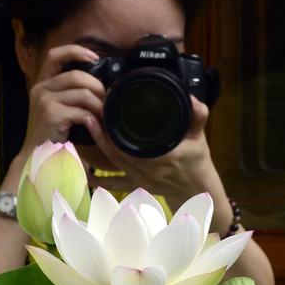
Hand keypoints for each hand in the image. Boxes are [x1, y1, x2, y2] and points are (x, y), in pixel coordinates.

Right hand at [19, 44, 104, 161]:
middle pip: (77, 75)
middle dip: (97, 86)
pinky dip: (93, 119)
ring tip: (103, 115)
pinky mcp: (51, 114)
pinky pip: (81, 111)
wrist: (37, 156)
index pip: (54, 55)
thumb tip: (99, 83)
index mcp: (42, 83)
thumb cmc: (54, 133)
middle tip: (107, 100)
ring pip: (83, 93)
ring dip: (99, 105)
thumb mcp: (59, 107)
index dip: (75, 51)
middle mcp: (40, 88)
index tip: (94, 57)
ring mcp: (44, 100)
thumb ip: (71, 92)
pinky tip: (94, 126)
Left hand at [83, 95, 225, 211]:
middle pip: (119, 152)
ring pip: (114, 163)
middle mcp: (150, 169)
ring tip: (87, 129)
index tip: (107, 111)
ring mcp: (141, 179)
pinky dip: (99, 180)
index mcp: (165, 156)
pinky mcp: (136, 185)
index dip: (119, 130)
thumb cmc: (197, 160)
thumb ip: (197, 116)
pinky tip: (84, 173)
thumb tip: (190, 97)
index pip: (136, 143)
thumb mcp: (199, 136)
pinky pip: (114, 183)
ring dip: (98, 147)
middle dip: (103, 134)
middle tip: (90, 115)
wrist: (196, 188)